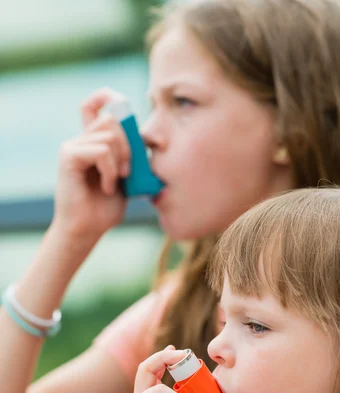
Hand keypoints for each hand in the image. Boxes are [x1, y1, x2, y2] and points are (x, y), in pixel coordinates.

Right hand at [53, 88, 131, 243]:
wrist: (87, 229)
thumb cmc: (106, 207)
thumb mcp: (127, 178)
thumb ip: (132, 156)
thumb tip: (149, 138)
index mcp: (93, 142)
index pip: (94, 105)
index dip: (106, 96)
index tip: (118, 98)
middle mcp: (81, 139)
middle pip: (112, 120)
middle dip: (129, 146)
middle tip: (127, 172)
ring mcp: (72, 146)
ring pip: (110, 136)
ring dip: (120, 162)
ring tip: (114, 183)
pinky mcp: (68, 156)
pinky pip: (101, 151)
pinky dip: (109, 171)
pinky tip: (105, 187)